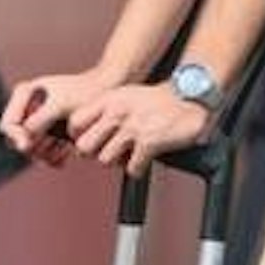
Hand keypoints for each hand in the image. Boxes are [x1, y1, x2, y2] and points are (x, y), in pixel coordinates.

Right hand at [0, 69, 121, 168]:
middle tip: (54, 144)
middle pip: (16, 140)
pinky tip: (67, 153)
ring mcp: (37, 121)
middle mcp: (26, 107)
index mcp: (23, 94)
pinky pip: (43, 154)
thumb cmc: (84, 93)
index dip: (16, 137)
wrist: (106, 91)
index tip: (28, 145)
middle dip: (34, 147)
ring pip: (31, 150)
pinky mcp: (49, 133)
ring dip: (45, 154)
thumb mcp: (61, 105)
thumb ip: (39, 120)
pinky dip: (53, 157)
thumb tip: (24, 141)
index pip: (8, 125)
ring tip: (64, 148)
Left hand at [69, 85, 211, 177]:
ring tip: (129, 153)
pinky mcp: (149, 142)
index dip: (78, 136)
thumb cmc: (156, 99)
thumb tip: (83, 129)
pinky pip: (131, 169)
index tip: (89, 140)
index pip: (74, 123)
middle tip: (107, 151)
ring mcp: (132, 127)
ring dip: (117, 162)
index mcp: (108, 99)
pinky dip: (138, 168)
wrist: (189, 96)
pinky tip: (145, 158)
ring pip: (104, 161)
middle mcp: (117, 112)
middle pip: (84, 147)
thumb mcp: (123, 95)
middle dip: (93, 153)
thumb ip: (103, 109)